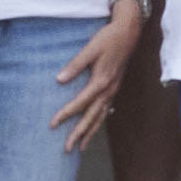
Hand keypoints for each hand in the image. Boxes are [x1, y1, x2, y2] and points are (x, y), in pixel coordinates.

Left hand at [49, 0, 148, 139]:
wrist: (129, 32)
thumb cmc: (108, 38)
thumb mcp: (90, 48)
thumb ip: (75, 65)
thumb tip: (59, 80)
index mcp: (101, 81)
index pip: (80, 103)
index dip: (65, 114)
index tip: (52, 124)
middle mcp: (109, 89)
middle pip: (92, 117)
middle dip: (79, 134)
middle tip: (67, 149)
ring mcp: (113, 90)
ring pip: (100, 117)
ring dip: (90, 132)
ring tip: (80, 147)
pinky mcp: (114, 87)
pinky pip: (105, 110)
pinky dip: (98, 122)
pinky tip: (94, 127)